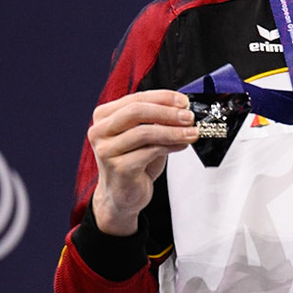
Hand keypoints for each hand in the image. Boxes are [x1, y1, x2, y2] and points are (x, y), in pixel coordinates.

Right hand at [87, 90, 196, 235]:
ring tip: (192, 132)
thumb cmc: (134, 162)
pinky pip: (149, 152)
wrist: (123, 194)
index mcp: (104, 117)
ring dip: (174, 131)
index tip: (184, 101)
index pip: (135, 99)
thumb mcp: (144, 135)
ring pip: (144, 132)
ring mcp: (106, 151)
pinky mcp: (118, 168)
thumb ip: (156, 120)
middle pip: (136, 112)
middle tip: (189, 116)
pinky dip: (170, 146)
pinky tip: (182, 145)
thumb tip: (183, 109)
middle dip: (168, 112)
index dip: (162, 98)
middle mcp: (100, 131)